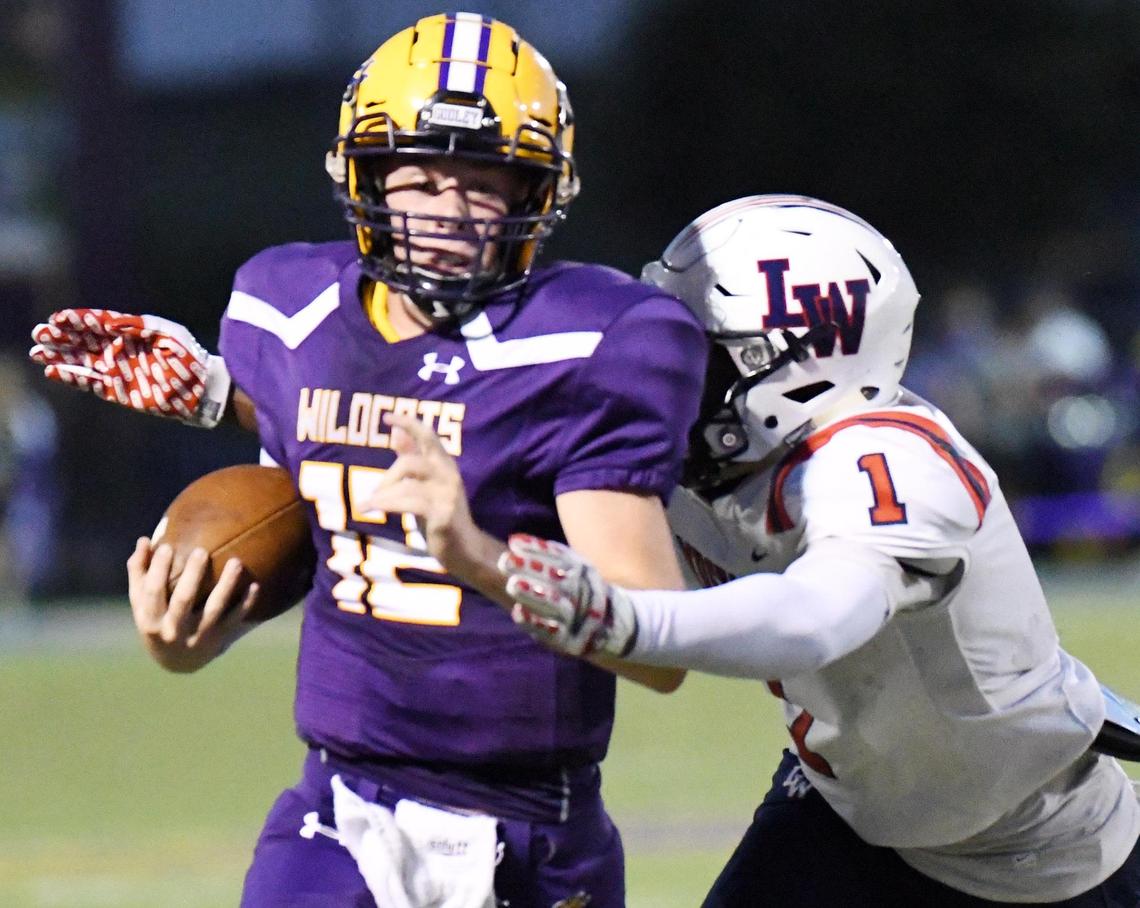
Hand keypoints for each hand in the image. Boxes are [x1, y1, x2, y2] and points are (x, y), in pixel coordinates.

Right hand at [29, 308, 230, 426]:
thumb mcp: (167, 333)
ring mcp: (118, 371)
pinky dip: (72, 378)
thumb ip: (138, 325)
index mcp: (131, 333)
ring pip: (81, 362)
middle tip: (39, 333)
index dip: (77, 320)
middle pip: (83, 341)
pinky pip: (90, 384)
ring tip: (37, 352)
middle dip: (61, 337)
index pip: (97, 323)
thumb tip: (110, 321)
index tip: (57, 318)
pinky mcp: (119, 392)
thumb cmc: (189, 357)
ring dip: (59, 357)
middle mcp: (120, 351)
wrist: (201, 388)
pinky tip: (53, 372)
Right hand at [126, 537, 260, 672]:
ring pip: (214, 609)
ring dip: (226, 585)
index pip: (152, 592)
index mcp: (150, 620)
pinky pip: (235, 620)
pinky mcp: (219, 640)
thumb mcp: (142, 603)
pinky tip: (255, 585)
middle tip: (201, 551)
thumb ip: (140, 572)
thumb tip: (145, 540)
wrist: (176, 662)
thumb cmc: (157, 620)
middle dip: (192, 575)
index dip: (158, 570)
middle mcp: (174, 631)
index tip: (168, 546)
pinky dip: (246, 604)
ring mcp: (198, 636)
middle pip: (183, 600)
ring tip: (236, 562)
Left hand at [366, 412, 493, 578]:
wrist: (464, 549)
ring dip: (382, 495)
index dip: (409, 423)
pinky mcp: (443, 515)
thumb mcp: (424, 484)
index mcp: (445, 465)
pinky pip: (408, 503)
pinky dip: (385, 505)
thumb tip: (397, 431)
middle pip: (410, 462)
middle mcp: (449, 475)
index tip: (387, 416)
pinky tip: (369, 510)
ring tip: (367, 505)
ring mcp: (447, 495)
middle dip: (387, 477)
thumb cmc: (441, 515)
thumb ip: (412, 458)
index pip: (428, 436)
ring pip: (407, 484)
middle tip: (375, 494)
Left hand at [497, 533, 638, 657]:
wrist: (617, 627)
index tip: (513, 543)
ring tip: (512, 584)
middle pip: (556, 579)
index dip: (536, 550)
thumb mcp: (573, 568)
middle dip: (531, 568)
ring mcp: (578, 618)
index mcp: (582, 570)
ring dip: (534, 594)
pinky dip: (535, 623)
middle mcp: (583, 592)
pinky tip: (517, 612)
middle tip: (506, 560)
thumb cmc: (581, 590)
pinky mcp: (571, 641)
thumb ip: (545, 555)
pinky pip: (553, 632)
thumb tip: (514, 542)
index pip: (559, 557)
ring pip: (556, 605)